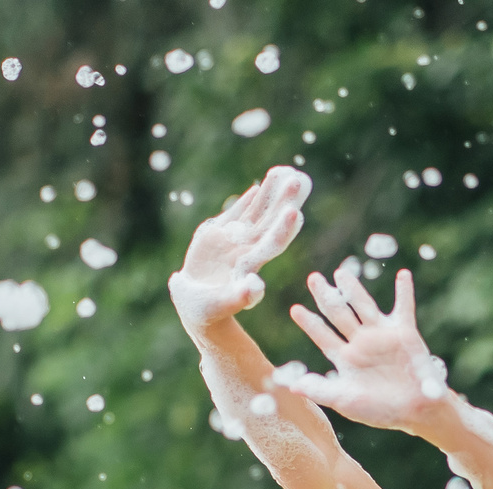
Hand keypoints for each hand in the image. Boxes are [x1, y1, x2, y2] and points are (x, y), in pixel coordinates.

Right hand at [169, 167, 310, 326]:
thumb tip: (255, 288)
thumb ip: (238, 296)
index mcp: (250, 265)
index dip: (283, 228)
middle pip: (269, 222)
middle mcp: (246, 250)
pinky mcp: (218, 237)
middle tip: (298, 180)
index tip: (295, 212)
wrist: (195, 307)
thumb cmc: (208, 312)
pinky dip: (246, 202)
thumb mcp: (221, 305)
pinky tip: (257, 188)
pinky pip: (235, 216)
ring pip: (255, 214)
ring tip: (281, 172)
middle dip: (282, 201)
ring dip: (268, 194)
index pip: (271, 243)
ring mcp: (234, 242)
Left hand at [279, 268, 455, 433]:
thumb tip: (292, 386)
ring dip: (353, 289)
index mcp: (346, 359)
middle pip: (339, 314)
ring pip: (363, 306)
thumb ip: (321, 390)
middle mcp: (361, 343)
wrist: (416, 412)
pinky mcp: (404, 333)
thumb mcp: (346, 401)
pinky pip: (404, 308)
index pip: (323, 336)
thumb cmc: (381, 410)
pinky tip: (403, 274)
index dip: (310, 323)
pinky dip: (405, 292)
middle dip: (326, 296)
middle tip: (313, 278)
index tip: (295, 309)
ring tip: (341, 273)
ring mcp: (382, 335)